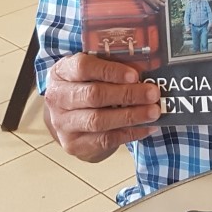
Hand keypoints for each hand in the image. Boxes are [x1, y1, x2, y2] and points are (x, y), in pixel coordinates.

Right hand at [43, 53, 160, 161]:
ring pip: (99, 120)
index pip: (83, 68)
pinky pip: (105, 140)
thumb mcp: (90, 70)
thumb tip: (144, 69)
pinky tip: (147, 127)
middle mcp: (57, 98)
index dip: (110, 71)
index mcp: (61, 72)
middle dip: (127, 94)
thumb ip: (110, 66)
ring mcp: (63, 124)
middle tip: (152, 94)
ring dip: (130, 116)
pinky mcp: (74, 144)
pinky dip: (130, 133)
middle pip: (93, 96)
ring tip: (153, 112)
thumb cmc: (84, 86)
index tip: (134, 75)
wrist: (67, 116)